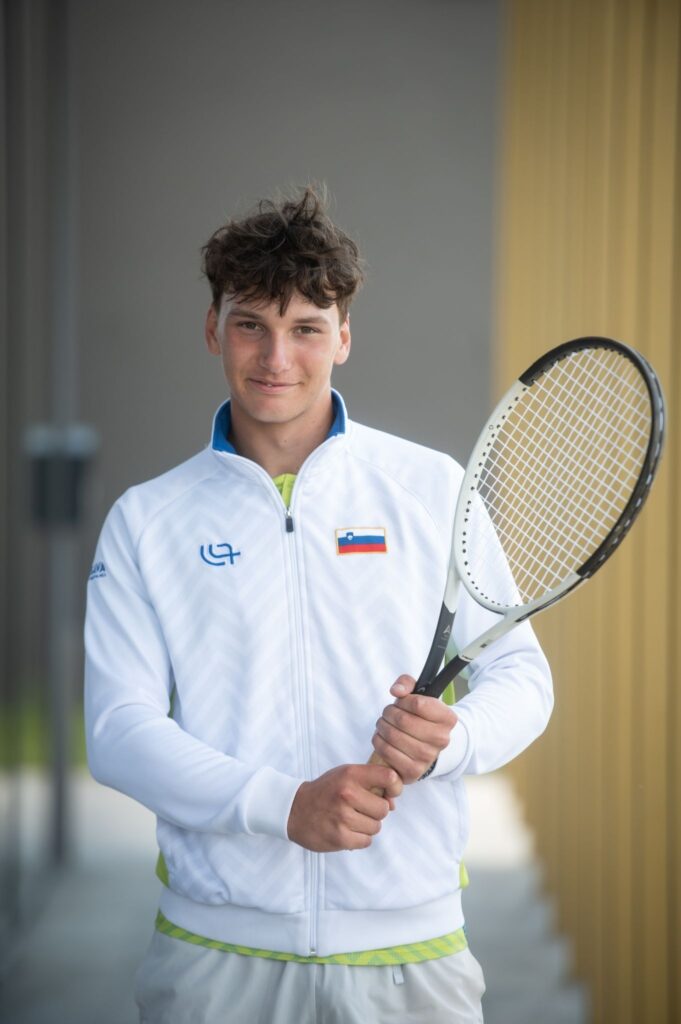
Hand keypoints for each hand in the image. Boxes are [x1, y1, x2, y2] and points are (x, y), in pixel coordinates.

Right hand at [287, 764, 402, 851]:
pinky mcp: (340, 837)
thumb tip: (392, 803)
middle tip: (361, 809)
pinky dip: (359, 838)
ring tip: (351, 819)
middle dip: (376, 811)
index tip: (389, 793)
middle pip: (384, 809)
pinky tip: (347, 830)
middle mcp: (347, 794)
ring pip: (376, 827)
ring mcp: (343, 817)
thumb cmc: (325, 791)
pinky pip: (366, 841)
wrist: (294, 810)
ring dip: (367, 826)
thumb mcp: (344, 776)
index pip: (389, 777)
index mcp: (350, 775)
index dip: (395, 787)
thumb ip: (370, 783)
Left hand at [371, 675, 457, 782]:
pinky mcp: (413, 771)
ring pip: (393, 735)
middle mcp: (442, 739)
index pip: (417, 703)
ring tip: (384, 724)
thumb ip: (406, 683)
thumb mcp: (417, 694)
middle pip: (402, 720)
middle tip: (388, 713)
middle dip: (388, 713)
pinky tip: (382, 737)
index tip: (401, 702)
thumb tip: (396, 691)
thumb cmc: (418, 717)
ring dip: (382, 726)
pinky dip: (378, 741)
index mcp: (448, 718)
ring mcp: (428, 757)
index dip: (403, 701)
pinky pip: (387, 752)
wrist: (423, 745)